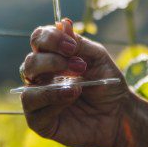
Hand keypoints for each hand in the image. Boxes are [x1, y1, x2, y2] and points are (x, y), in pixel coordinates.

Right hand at [20, 18, 132, 146]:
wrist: (120, 115)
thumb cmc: (108, 84)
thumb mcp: (98, 58)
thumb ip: (79, 43)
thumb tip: (63, 24)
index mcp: (52, 57)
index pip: (38, 40)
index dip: (50, 39)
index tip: (71, 46)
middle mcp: (41, 77)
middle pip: (30, 62)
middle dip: (52, 61)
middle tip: (79, 66)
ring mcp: (39, 99)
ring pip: (27, 87)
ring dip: (51, 84)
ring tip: (77, 86)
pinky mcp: (40, 122)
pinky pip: (33, 110)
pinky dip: (52, 101)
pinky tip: (71, 98)